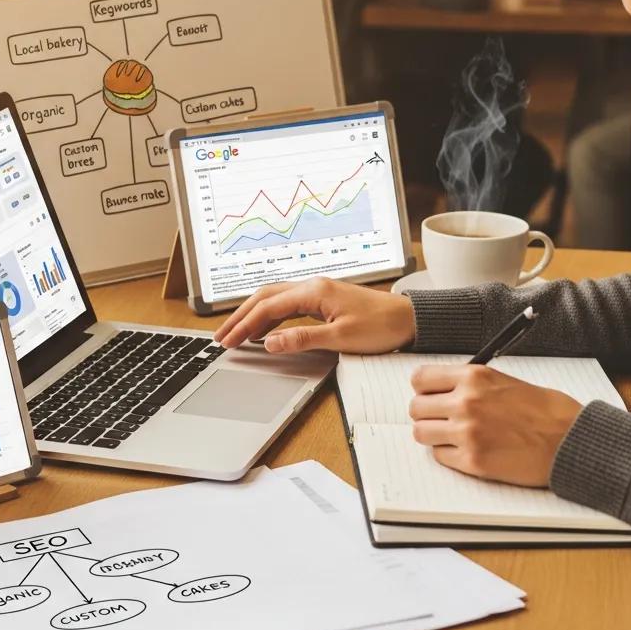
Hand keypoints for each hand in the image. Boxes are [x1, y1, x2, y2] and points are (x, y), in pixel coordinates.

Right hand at [213, 278, 416, 354]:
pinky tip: (264, 330)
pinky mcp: (324, 299)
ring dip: (253, 315)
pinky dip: (270, 316)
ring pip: (275, 298)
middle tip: (221, 337)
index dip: (245, 325)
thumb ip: (303, 339)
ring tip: (235, 334)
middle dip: (241, 316)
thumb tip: (269, 343)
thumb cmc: (381, 326)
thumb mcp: (341, 338)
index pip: (269, 307)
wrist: (409, 319)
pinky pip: (288, 304)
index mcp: (314, 291)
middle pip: (265, 297)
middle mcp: (313, 286)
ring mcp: (318, 291)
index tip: (228, 342)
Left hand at [408, 365, 582, 486]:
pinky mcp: (473, 461)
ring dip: (433, 435)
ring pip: (421, 433)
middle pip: (416, 408)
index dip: (423, 388)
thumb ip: (470, 383)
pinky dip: (449, 455)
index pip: (420, 378)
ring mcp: (467, 433)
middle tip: (441, 419)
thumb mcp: (503, 380)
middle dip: (426, 414)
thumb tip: (442, 390)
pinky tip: (468, 451)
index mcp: (473, 377)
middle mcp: (466, 402)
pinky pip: (440, 456)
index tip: (430, 395)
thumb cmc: (544, 410)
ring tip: (453, 436)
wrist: (570, 439)